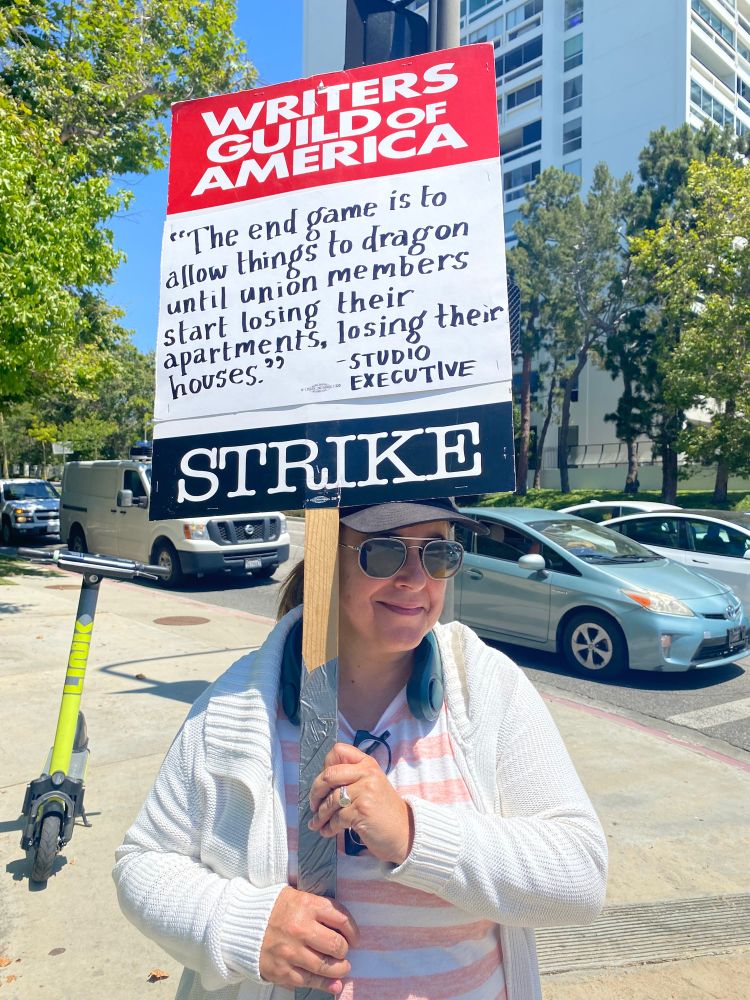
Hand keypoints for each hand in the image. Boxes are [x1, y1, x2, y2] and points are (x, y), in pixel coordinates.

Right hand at [259, 886, 358, 995]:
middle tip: (343, 951)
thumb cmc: (273, 909)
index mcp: (306, 905)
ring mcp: (291, 952)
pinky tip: (333, 983)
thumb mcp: (297, 897)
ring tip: (341, 967)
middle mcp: (300, 929)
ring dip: (340, 969)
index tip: (354, 937)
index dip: (353, 930)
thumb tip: (346, 931)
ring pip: (327, 966)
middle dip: (344, 950)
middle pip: (337, 945)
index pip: (341, 918)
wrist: (240, 923)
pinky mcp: (283, 971)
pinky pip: (311, 981)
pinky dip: (325, 984)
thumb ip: (320, 909)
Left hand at [309, 742, 413, 864]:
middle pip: (329, 775)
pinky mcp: (362, 810)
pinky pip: (336, 818)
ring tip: (316, 823)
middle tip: (313, 805)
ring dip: (320, 815)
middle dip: (315, 792)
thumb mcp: (371, 784)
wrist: (405, 832)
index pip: (338, 750)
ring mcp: (365, 791)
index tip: (323, 782)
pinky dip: (328, 827)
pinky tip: (328, 831)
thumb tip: (320, 782)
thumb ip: (352, 777)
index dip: (325, 766)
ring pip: (330, 800)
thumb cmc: (383, 810)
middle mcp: (367, 773)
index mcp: (367, 763)